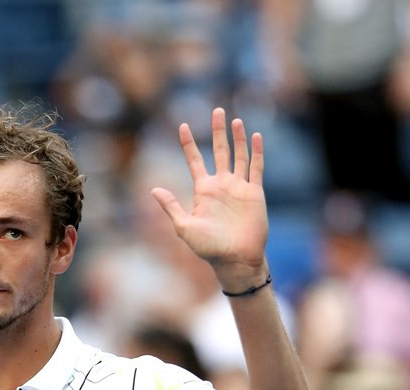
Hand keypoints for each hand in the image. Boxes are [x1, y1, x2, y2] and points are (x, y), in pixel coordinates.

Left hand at [151, 108, 268, 290]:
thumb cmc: (208, 247)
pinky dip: (256, 152)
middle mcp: (221, 185)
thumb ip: (171, 207)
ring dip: (237, 137)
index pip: (195, 160)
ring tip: (235, 120)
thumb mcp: (184, 227)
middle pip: (219, 150)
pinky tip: (255, 137)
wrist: (235, 259)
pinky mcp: (254, 193)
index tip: (182, 125)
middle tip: (217, 110)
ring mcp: (238, 187)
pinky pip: (256, 168)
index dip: (188, 143)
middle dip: (218, 131)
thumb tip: (153, 189)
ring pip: (239, 155)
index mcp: (203, 190)